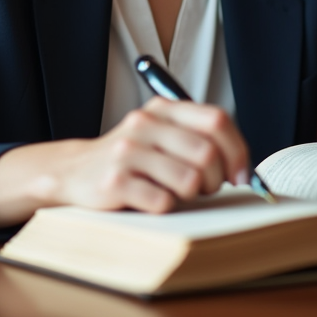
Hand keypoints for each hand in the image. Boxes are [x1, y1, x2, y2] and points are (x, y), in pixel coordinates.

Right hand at [0, 97, 252, 227]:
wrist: (73, 172)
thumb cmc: (131, 159)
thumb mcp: (161, 136)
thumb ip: (197, 139)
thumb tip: (243, 169)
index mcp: (163, 109)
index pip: (217, 119)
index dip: (237, 150)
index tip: (241, 174)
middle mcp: (145, 124)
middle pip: (207, 152)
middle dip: (216, 180)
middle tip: (205, 189)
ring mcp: (128, 151)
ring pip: (189, 179)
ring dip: (191, 195)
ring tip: (176, 193)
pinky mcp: (114, 181)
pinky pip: (162, 202)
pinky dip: (165, 207)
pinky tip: (151, 201)